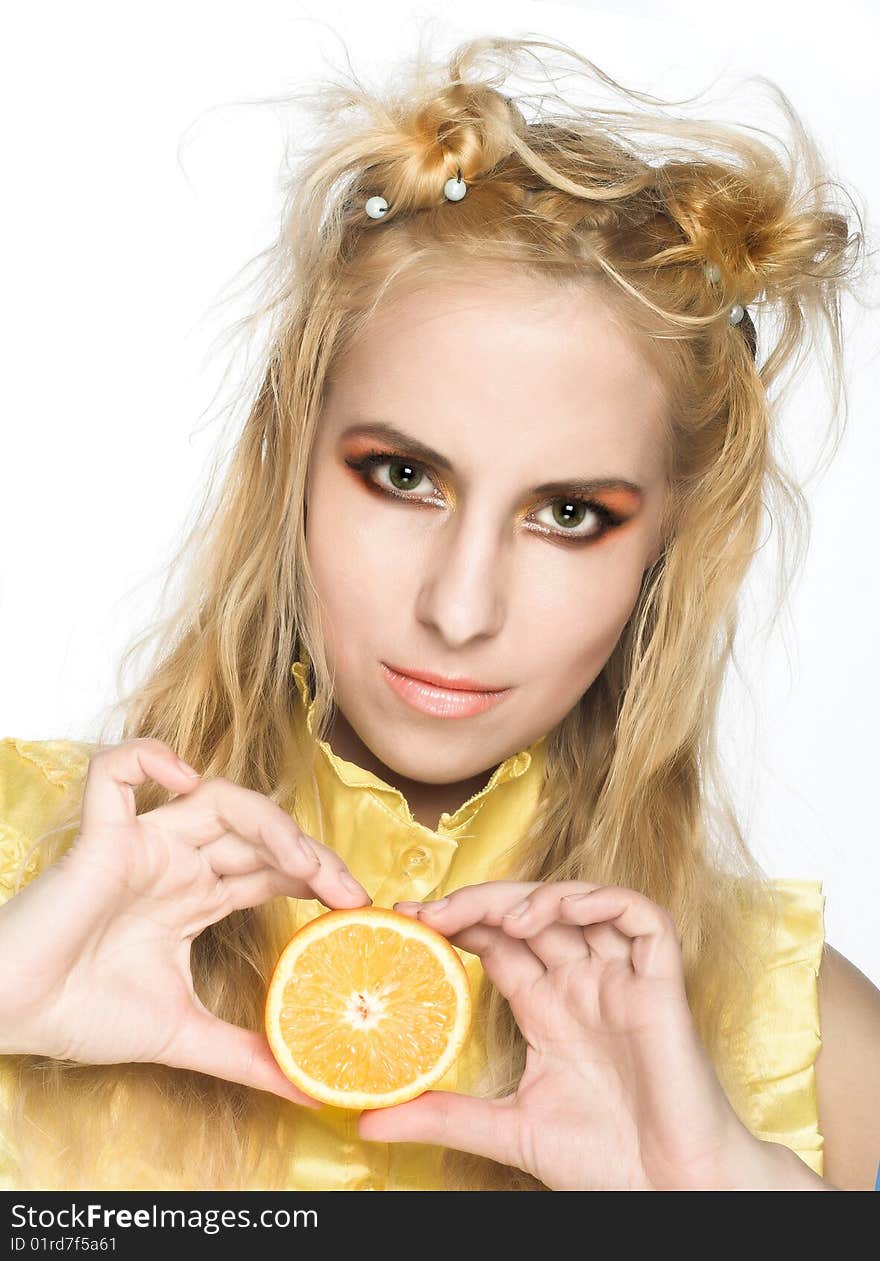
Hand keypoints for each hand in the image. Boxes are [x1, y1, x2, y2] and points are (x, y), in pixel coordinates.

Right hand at [0, 737, 370, 1104]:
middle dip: (310, 853)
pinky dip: (147, 759)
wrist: (13, 1018)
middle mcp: (176, 862)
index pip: (272, 867)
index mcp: (195, 896)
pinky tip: (185, 778)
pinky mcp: (100, 837)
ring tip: (300, 862)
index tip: (359, 907)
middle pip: (258, 831)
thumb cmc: (83, 1015)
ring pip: (214, 797)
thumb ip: (244, 1055)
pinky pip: (116, 773)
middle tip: (348, 891)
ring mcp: (141, 844)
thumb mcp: (183, 1035)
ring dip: (267, 820)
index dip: (318, 875)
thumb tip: (306, 1087)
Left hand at [358, 880, 774, 1189]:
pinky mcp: (661, 984)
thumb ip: (443, 1116)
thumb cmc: (604, 1162)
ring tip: (495, 918)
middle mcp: (582, 984)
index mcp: (548, 1007)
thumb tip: (368, 1121)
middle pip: (530, 914)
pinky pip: (641, 917)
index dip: (458, 922)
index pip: (498, 942)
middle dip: (481, 903)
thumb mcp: (507, 1129)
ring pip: (581, 902)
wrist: (671, 1193)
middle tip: (432, 911)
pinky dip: (600, 901)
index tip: (407, 919)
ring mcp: (622, 979)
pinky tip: (557, 915)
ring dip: (536, 896)